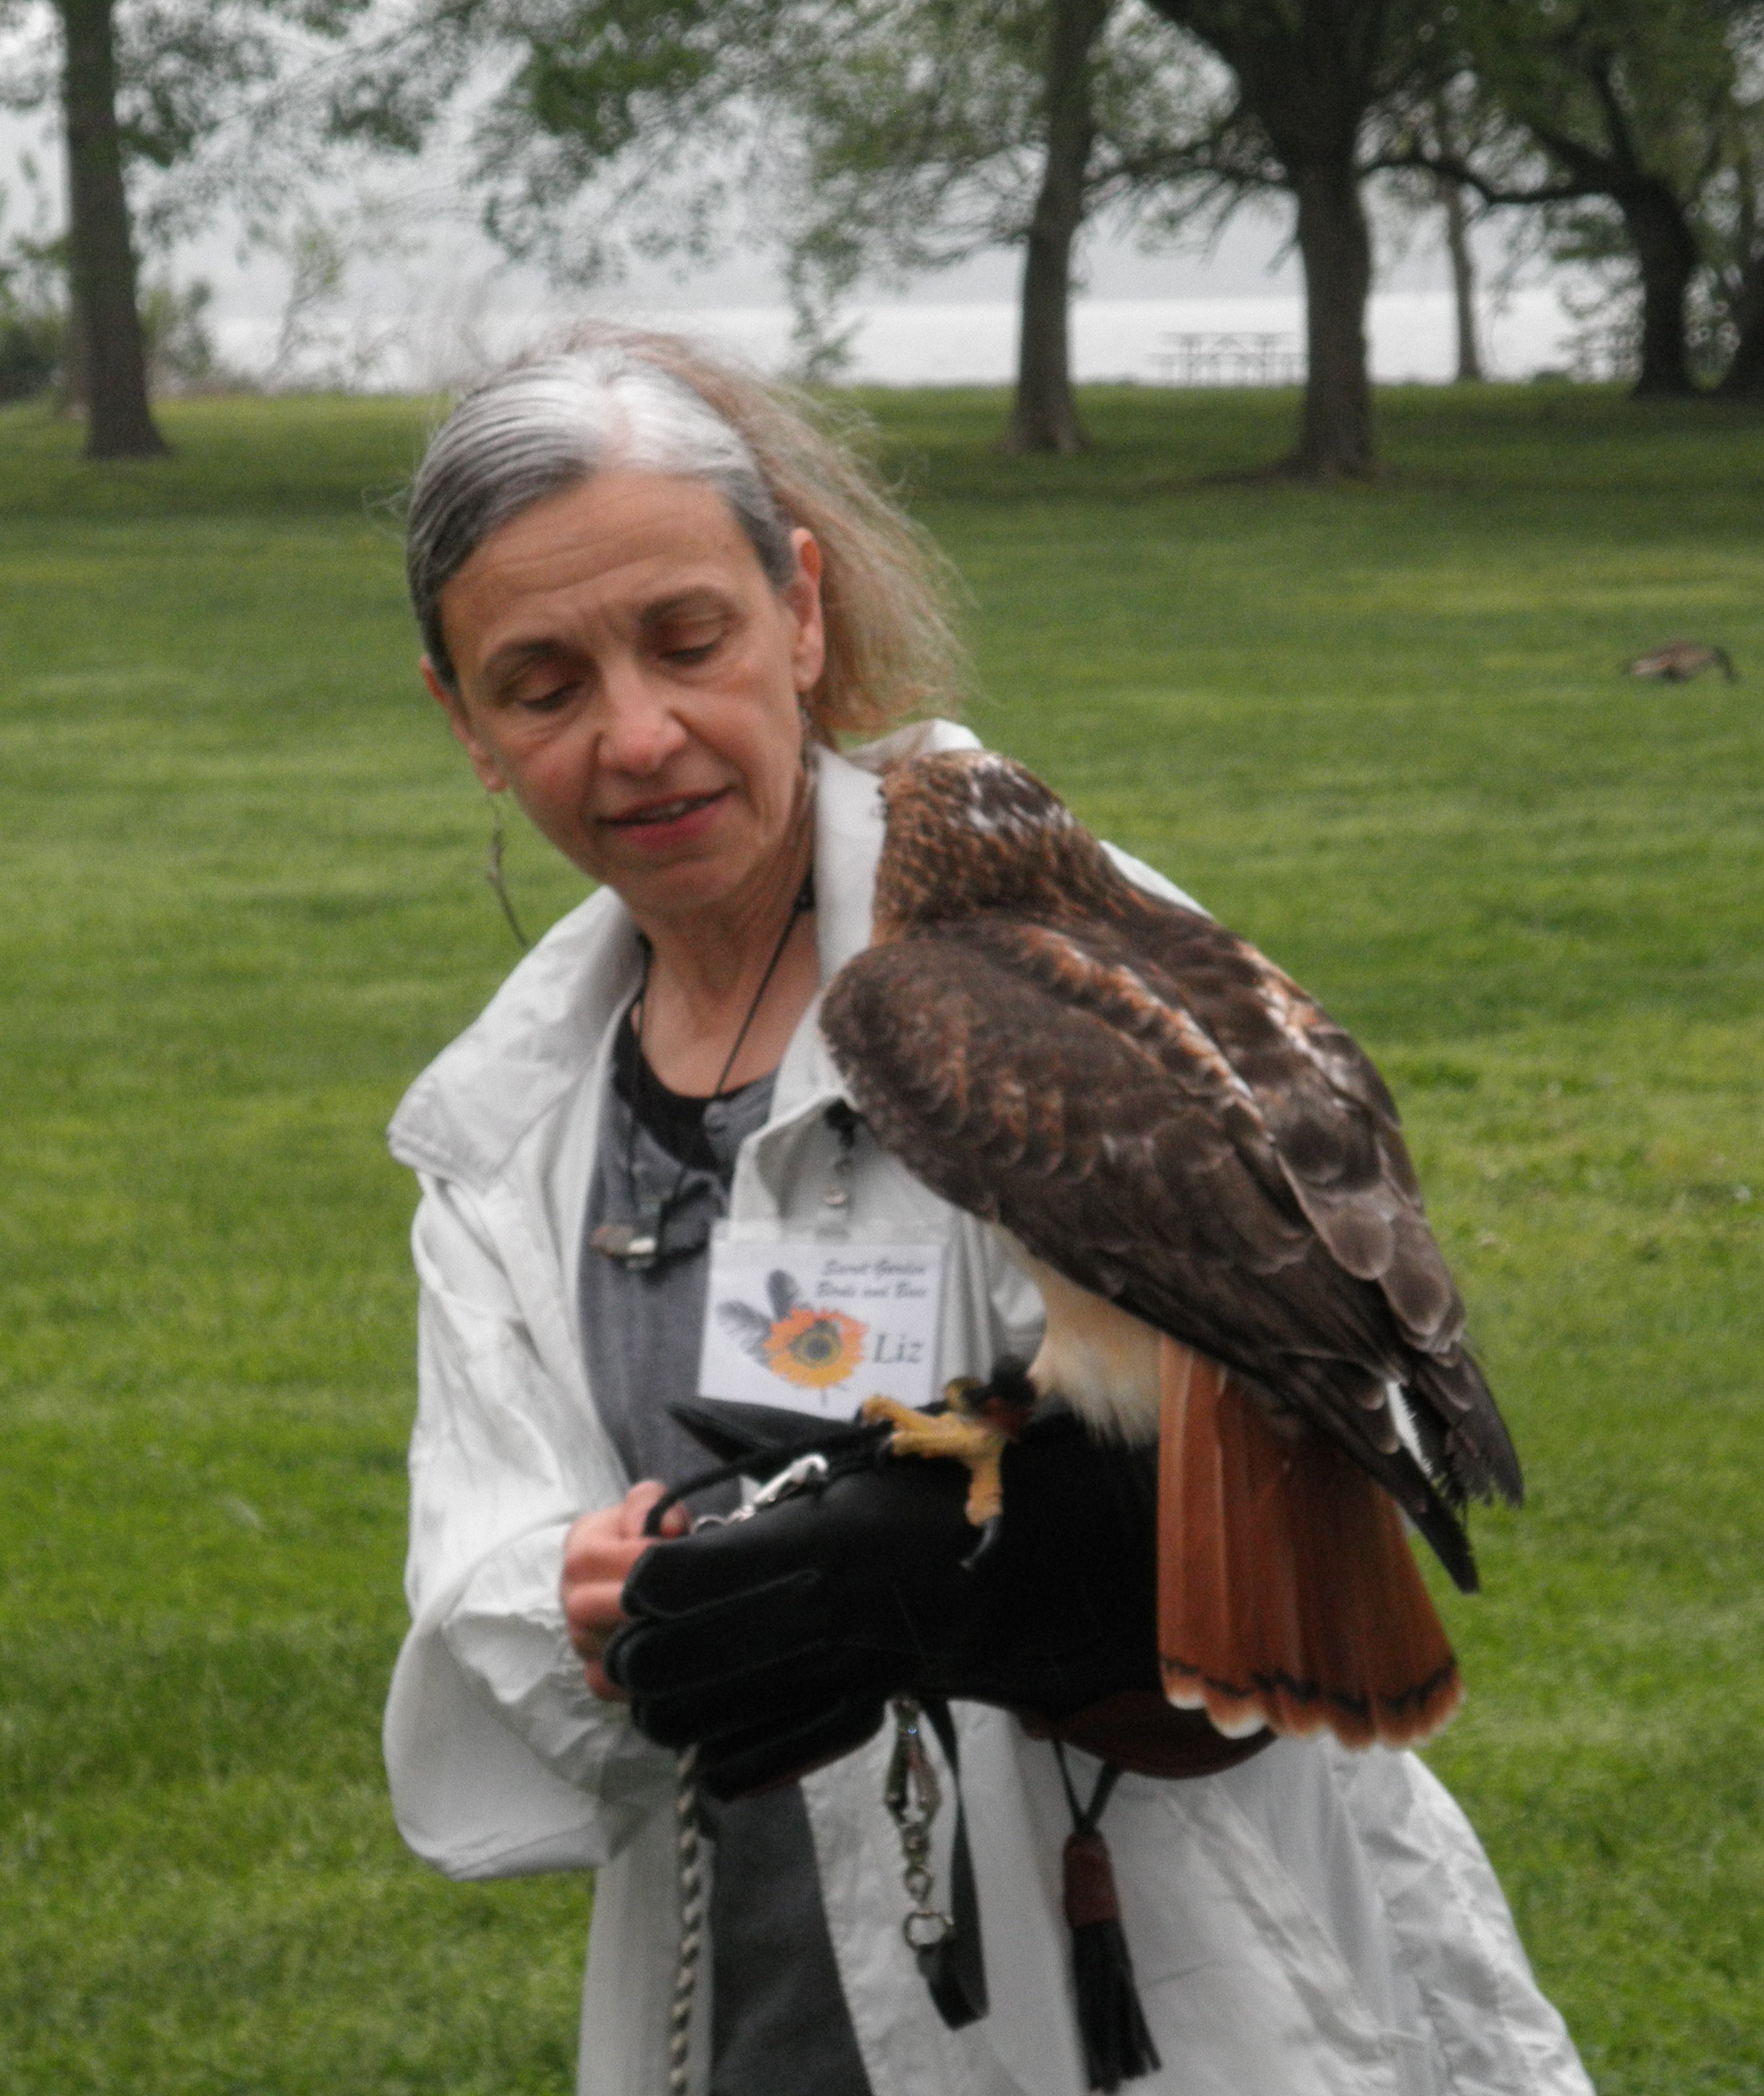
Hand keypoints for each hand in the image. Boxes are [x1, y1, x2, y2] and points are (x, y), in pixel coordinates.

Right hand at [561, 1482, 686, 1698]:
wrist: (655, 1574)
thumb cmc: (652, 1537)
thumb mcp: (653, 1507)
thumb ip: (650, 1503)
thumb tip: (657, 1529)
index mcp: (579, 1546)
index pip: (591, 1558)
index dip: (635, 1559)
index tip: (672, 1557)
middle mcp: (570, 1593)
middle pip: (582, 1608)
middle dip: (632, 1604)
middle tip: (675, 1599)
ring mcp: (578, 1637)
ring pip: (593, 1647)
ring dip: (636, 1638)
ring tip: (676, 1625)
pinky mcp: (595, 1672)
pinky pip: (605, 1682)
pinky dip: (633, 1676)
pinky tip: (663, 1658)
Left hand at [604, 1413, 1266, 1796]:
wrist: (1065, 1563)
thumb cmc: (965, 1491)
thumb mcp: (868, 1466)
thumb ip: (783, 1493)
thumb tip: (694, 1511)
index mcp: (823, 1545)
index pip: (671, 1582)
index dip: (642, 1578)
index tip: (652, 1560)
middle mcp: (825, 1620)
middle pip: (663, 1669)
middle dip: (636, 1648)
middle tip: (650, 1621)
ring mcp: (843, 1679)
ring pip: (697, 1723)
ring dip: (670, 1696)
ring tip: (683, 1661)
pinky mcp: (864, 1713)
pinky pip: (753, 1762)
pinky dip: (723, 1744)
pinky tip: (732, 1706)